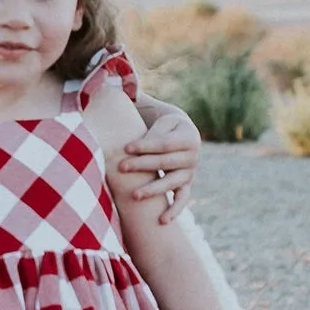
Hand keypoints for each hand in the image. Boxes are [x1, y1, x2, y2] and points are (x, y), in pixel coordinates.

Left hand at [112, 106, 201, 223]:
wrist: (175, 132)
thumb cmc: (156, 120)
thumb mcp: (153, 111)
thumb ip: (137, 102)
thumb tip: (116, 87)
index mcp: (187, 134)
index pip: (164, 142)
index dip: (145, 146)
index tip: (126, 148)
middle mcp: (193, 154)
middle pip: (166, 163)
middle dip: (143, 166)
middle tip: (121, 168)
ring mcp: (191, 172)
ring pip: (173, 183)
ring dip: (154, 189)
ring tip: (134, 196)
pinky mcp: (187, 185)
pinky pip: (183, 199)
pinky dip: (174, 210)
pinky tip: (162, 221)